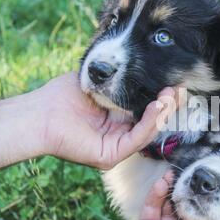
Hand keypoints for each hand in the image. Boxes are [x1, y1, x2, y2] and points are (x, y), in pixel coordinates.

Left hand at [39, 73, 177, 168]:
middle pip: (152, 123)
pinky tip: (157, 106)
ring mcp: (116, 147)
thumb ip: (120, 78)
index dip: (162, 99)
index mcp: (118, 120)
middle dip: (168, 106)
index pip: (146, 111)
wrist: (39, 113)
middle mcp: (120, 135)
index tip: (173, 83)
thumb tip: (141, 63)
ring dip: (162, 113)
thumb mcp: (98, 80)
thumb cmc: (64, 96)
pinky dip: (149, 123)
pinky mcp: (110, 156)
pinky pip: (136, 140)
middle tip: (179, 89)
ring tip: (171, 95)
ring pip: (148, 132)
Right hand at [122, 172, 219, 219]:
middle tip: (192, 172)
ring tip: (175, 173)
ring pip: (169, 206)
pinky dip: (155, 196)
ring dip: (171, 188)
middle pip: (189, 208)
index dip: (210, 199)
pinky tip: (162, 182)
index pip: (209, 215)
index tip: (213, 180)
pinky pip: (150, 211)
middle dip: (189, 190)